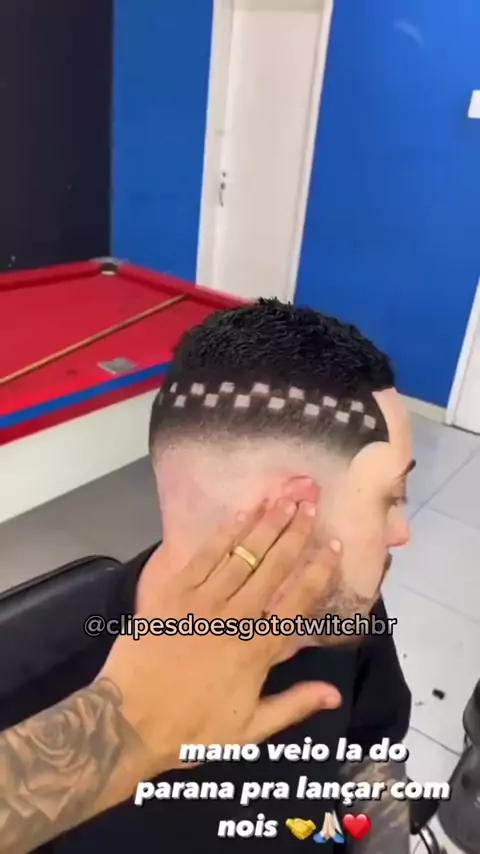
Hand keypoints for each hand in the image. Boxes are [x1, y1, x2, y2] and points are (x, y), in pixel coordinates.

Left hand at [99, 498, 342, 778]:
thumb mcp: (248, 731)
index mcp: (256, 651)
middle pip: (272, 567)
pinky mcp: (171, 595)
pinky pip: (202, 558)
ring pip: (240, 556)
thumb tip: (334, 692)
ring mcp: (201, 602)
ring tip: (282, 498)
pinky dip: (222, 536)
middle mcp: (234, 618)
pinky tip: (238, 517)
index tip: (334, 544)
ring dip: (264, 525)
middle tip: (310, 503)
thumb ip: (293, 705)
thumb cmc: (189, 730)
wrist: (127, 723)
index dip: (318, 571)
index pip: (296, 601)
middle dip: (294, 533)